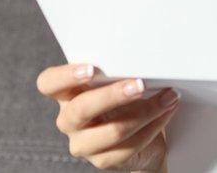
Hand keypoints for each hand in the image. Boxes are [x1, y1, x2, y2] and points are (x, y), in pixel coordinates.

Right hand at [37, 63, 180, 171]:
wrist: (143, 135)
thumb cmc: (127, 100)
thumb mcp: (117, 81)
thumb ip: (116, 71)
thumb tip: (140, 56)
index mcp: (67, 93)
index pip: (49, 83)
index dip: (65, 76)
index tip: (91, 69)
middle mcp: (69, 120)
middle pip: (81, 109)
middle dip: (114, 95)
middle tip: (140, 84)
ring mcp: (83, 144)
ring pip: (112, 131)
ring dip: (146, 112)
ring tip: (168, 97)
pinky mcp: (103, 161)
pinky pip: (130, 146)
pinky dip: (154, 126)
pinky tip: (166, 112)